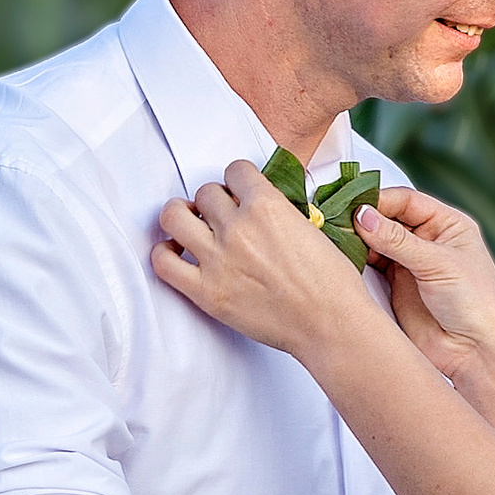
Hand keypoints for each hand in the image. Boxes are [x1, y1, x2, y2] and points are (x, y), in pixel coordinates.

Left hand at [153, 159, 379, 357]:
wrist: (330, 324)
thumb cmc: (331, 283)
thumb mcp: (311, 228)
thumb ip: (278, 211)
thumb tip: (256, 207)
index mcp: (268, 206)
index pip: (235, 170)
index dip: (237, 181)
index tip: (239, 192)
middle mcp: (238, 228)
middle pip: (204, 192)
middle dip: (213, 202)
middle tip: (219, 215)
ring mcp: (218, 259)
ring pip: (173, 216)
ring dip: (181, 216)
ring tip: (190, 226)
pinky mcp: (206, 291)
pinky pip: (163, 262)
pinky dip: (165, 253)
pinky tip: (178, 254)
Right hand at [352, 187, 494, 384]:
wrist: (476, 353)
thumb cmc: (477, 305)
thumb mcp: (439, 264)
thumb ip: (399, 240)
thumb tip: (363, 216)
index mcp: (447, 225)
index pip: (406, 201)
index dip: (379, 201)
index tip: (353, 207)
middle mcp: (428, 241)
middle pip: (387, 219)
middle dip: (364, 220)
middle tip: (337, 222)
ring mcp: (410, 264)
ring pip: (375, 242)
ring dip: (357, 241)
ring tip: (337, 241)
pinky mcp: (395, 288)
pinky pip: (370, 267)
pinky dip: (356, 262)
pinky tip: (344, 260)